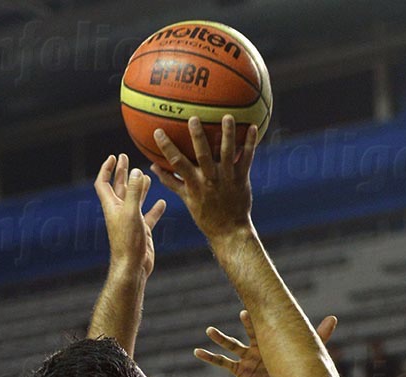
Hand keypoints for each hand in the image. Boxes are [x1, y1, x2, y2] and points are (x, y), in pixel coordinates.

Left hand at [94, 153, 165, 278]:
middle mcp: (120, 212)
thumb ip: (135, 192)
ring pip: (135, 200)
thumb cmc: (129, 241)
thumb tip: (136, 172)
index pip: (103, 183)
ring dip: (139, 187)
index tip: (113, 157)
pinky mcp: (142, 231)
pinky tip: (162, 202)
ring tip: (146, 175)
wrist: (133, 266)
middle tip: (125, 157)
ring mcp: (131, 221)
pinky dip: (154, 208)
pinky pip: (148, 216)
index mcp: (112, 206)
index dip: (106, 169)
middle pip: (119, 188)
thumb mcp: (132, 213)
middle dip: (122, 172)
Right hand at [151, 116, 256, 239]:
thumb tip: (153, 166)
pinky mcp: (242, 179)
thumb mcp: (186, 200)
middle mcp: (210, 179)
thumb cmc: (206, 215)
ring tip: (227, 116)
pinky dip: (250, 143)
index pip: (177, 163)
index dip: (167, 148)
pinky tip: (252, 126)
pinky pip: (247, 158)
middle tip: (193, 118)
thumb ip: (171, 181)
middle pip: (203, 155)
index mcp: (194, 184)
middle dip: (197, 137)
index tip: (157, 131)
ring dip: (227, 134)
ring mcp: (227, 178)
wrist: (230, 231)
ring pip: (228, 153)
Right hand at [195, 312, 337, 376]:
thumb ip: (320, 335)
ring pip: (230, 346)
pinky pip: (223, 363)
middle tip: (230, 314)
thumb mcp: (309, 351)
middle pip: (244, 333)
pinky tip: (198, 352)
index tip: (245, 312)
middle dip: (238, 325)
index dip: (252, 320)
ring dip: (219, 338)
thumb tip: (334, 317)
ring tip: (209, 331)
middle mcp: (256, 346)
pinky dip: (210, 357)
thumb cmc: (300, 366)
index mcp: (269, 338)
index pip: (259, 326)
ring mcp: (247, 358)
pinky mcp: (242, 371)